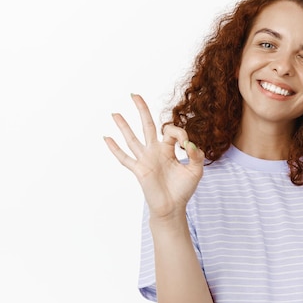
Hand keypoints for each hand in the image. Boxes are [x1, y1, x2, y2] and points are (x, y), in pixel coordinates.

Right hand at [103, 94, 204, 219]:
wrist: (173, 208)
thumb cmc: (184, 189)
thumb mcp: (196, 170)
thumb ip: (196, 155)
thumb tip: (189, 143)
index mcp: (169, 149)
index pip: (170, 131)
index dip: (179, 133)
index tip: (185, 144)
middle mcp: (155, 151)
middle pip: (147, 125)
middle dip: (142, 109)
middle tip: (134, 95)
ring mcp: (145, 160)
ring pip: (132, 138)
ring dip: (123, 126)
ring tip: (115, 113)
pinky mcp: (139, 170)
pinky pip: (125, 158)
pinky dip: (115, 149)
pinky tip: (106, 138)